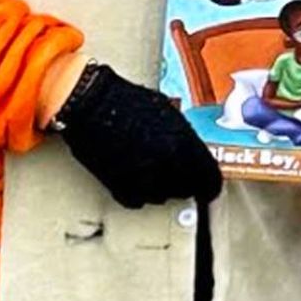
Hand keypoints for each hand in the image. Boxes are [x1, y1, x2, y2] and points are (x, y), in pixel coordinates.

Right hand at [55, 64, 222, 208]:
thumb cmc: (128, 100)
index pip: (209, 179)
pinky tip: (135, 174)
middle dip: (185, 183)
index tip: (208, 188)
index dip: (210, 185)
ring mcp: (141, 179)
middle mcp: (166, 166)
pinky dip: (138, 191)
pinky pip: (137, 200)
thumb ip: (185, 138)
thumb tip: (193, 154)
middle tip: (179, 173)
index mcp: (184, 145)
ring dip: (162, 188)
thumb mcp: (170, 113)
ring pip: (162, 198)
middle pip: (186, 190)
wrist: (90, 104)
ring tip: (153, 169)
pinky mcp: (118, 187)